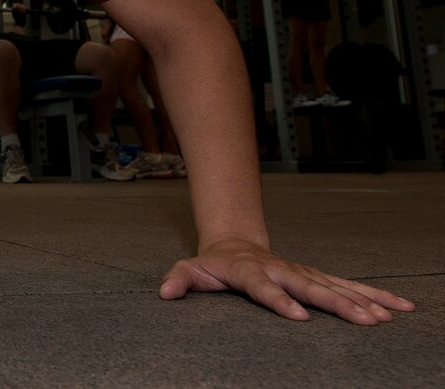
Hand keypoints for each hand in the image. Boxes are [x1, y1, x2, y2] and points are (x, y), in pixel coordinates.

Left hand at [159, 239, 414, 323]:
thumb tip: (164, 291)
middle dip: (337, 304)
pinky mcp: (315, 277)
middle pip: (310, 288)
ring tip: (388, 316)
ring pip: (335, 286)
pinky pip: (347, 286)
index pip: (265, 288)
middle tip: (364, 320)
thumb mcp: (190, 269)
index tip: (299, 317)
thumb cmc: (212, 263)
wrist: (233, 243)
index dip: (280, 301)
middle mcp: (281, 270)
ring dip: (362, 301)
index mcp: (251, 272)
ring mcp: (301, 273)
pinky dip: (373, 296)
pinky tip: (398, 308)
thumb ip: (179, 280)